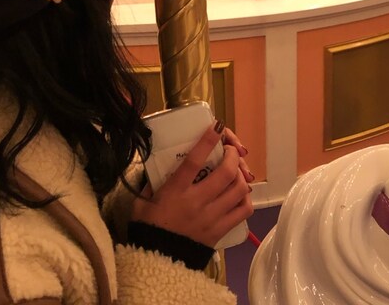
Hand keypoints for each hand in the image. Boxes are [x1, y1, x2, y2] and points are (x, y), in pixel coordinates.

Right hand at [131, 121, 253, 247]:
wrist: (157, 262)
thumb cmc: (148, 227)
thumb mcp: (143, 199)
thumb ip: (152, 179)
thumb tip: (158, 160)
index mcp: (175, 191)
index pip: (194, 160)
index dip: (208, 140)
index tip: (217, 126)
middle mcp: (196, 202)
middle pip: (225, 173)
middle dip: (232, 155)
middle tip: (230, 149)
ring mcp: (211, 217)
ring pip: (239, 190)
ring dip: (241, 174)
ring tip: (236, 169)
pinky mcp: (220, 231)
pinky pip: (243, 211)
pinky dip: (246, 197)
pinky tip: (239, 192)